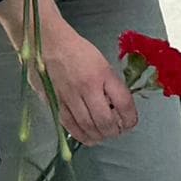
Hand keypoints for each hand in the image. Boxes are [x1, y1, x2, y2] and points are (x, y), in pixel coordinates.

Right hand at [42, 16, 135, 145]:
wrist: (49, 43)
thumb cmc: (77, 51)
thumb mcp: (102, 63)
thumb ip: (110, 85)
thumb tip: (118, 107)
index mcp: (102, 74)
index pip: (123, 102)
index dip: (130, 118)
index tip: (131, 123)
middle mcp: (87, 87)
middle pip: (105, 119)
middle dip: (114, 131)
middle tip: (117, 131)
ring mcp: (69, 96)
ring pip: (87, 125)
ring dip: (99, 136)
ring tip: (104, 135)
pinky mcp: (55, 102)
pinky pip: (69, 125)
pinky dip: (81, 135)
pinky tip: (88, 137)